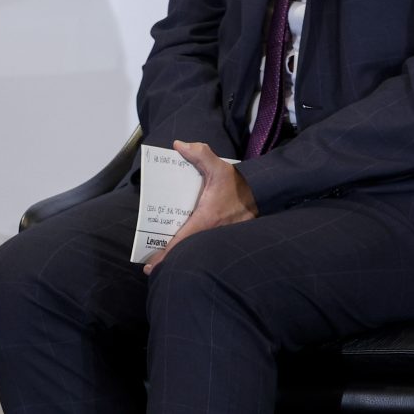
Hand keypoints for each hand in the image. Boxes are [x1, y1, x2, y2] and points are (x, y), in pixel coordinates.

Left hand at [143, 140, 257, 274]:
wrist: (263, 193)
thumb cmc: (237, 183)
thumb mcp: (218, 166)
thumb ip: (199, 154)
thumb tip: (178, 145)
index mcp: (206, 219)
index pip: (181, 241)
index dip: (165, 255)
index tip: (151, 267)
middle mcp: (212, 233)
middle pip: (186, 251)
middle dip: (170, 260)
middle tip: (154, 266)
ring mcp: (219, 237)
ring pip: (196, 250)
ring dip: (182, 257)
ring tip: (164, 262)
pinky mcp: (225, 237)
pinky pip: (206, 247)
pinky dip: (195, 251)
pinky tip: (186, 252)